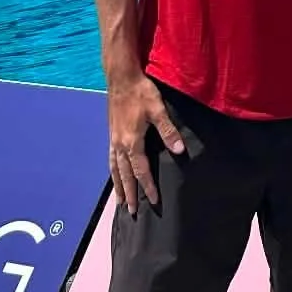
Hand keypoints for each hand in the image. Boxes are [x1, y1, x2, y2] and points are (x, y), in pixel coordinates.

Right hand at [107, 70, 184, 213]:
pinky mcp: (112, 134)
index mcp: (132, 142)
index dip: (148, 187)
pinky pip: (111, 159)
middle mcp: (120, 145)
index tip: (153, 202)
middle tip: (131, 212)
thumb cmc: (141, 92)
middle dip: (129, 194)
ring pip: (115, 169)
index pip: (141, 171)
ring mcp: (114, 140)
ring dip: (118, 186)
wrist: (121, 78)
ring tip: (120, 201)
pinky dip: (113, 172)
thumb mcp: (158, 110)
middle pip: (125, 175)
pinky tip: (115, 175)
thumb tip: (179, 151)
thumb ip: (168, 131)